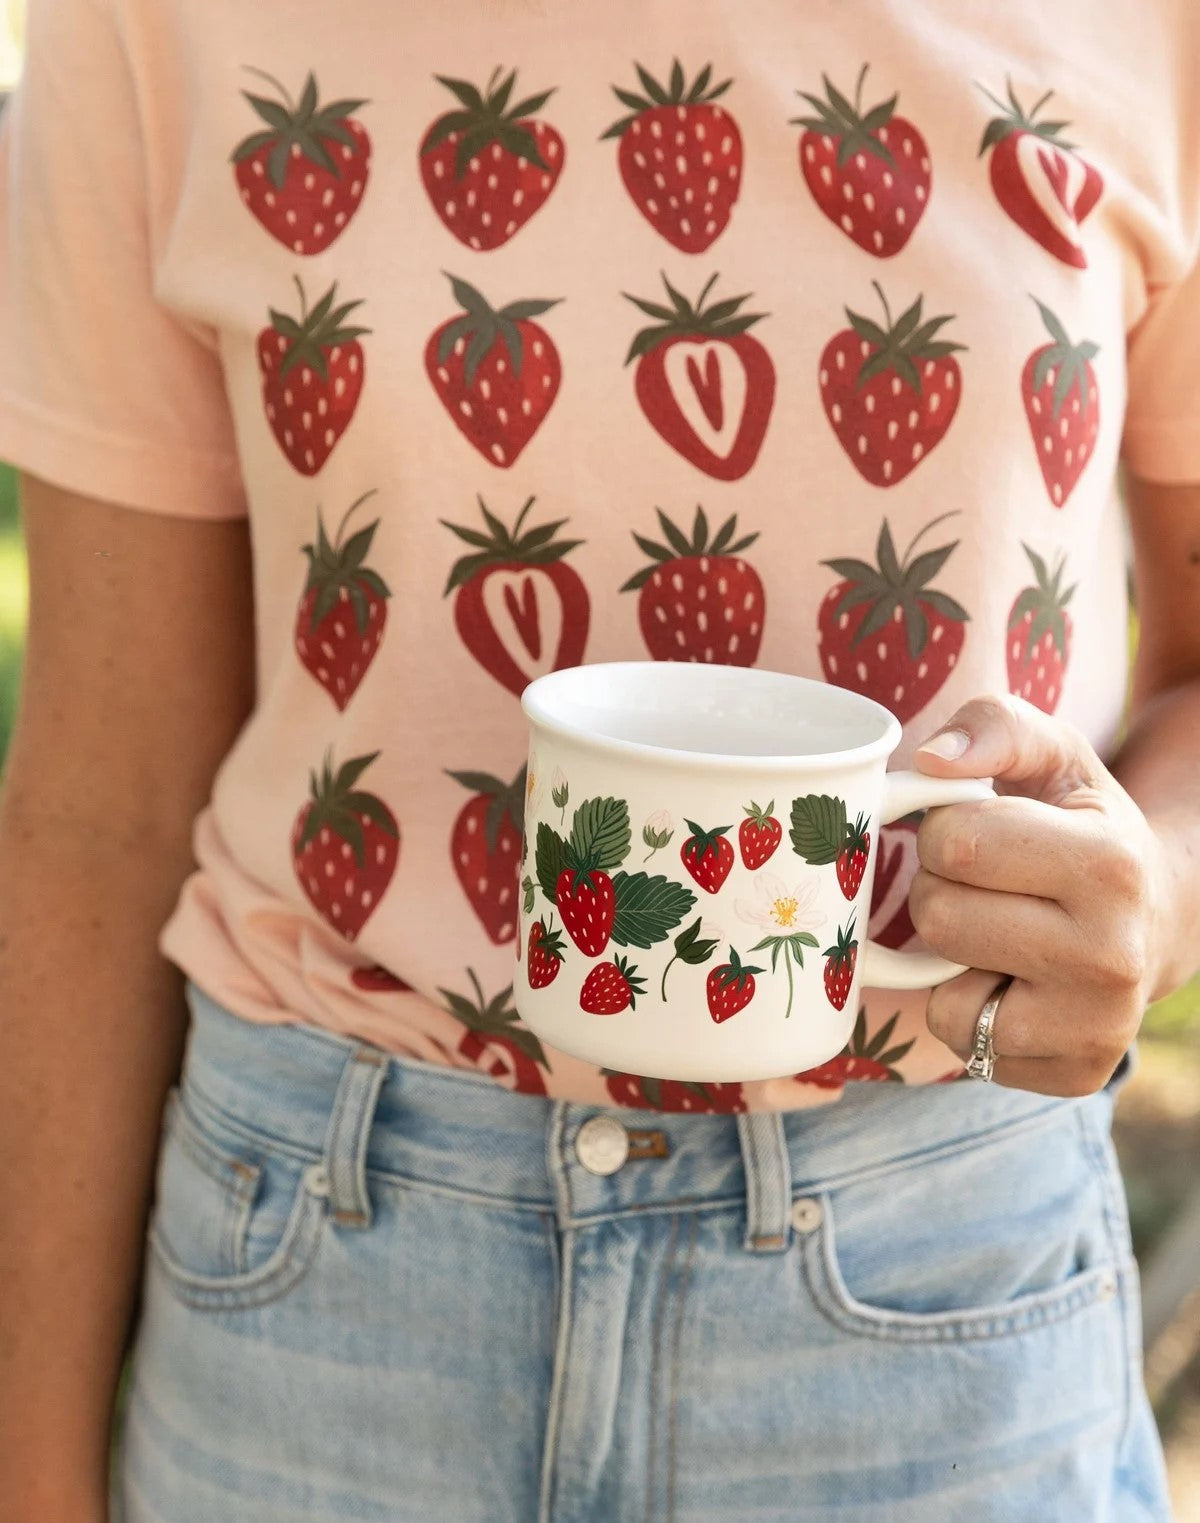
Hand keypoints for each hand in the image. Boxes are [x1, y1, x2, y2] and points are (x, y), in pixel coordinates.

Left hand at [909, 693, 1170, 1095]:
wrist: (1154, 917)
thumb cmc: (1081, 824)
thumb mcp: (1053, 756)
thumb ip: (994, 725)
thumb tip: (929, 760)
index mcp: (1108, 866)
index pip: (955, 842)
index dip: (944, 830)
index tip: (981, 832)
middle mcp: (1112, 958)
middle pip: (939, 915)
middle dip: (941, 889)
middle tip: (989, 885)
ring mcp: (1096, 1028)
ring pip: (942, 992)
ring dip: (950, 957)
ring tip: (1003, 932)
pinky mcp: (1071, 1074)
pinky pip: (957, 1043)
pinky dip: (966, 1010)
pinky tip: (1012, 982)